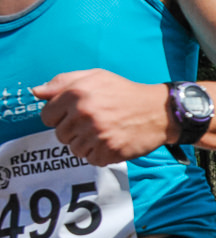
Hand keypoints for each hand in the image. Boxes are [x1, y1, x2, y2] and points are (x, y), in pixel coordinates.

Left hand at [34, 69, 172, 165]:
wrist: (159, 111)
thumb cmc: (125, 93)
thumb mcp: (95, 77)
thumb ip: (62, 82)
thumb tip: (36, 92)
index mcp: (76, 94)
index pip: (47, 116)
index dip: (59, 117)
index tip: (74, 116)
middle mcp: (84, 114)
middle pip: (60, 135)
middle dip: (73, 132)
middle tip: (93, 125)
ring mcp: (98, 134)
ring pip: (75, 150)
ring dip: (87, 145)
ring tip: (103, 135)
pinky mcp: (111, 150)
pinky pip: (92, 160)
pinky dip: (101, 155)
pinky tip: (112, 143)